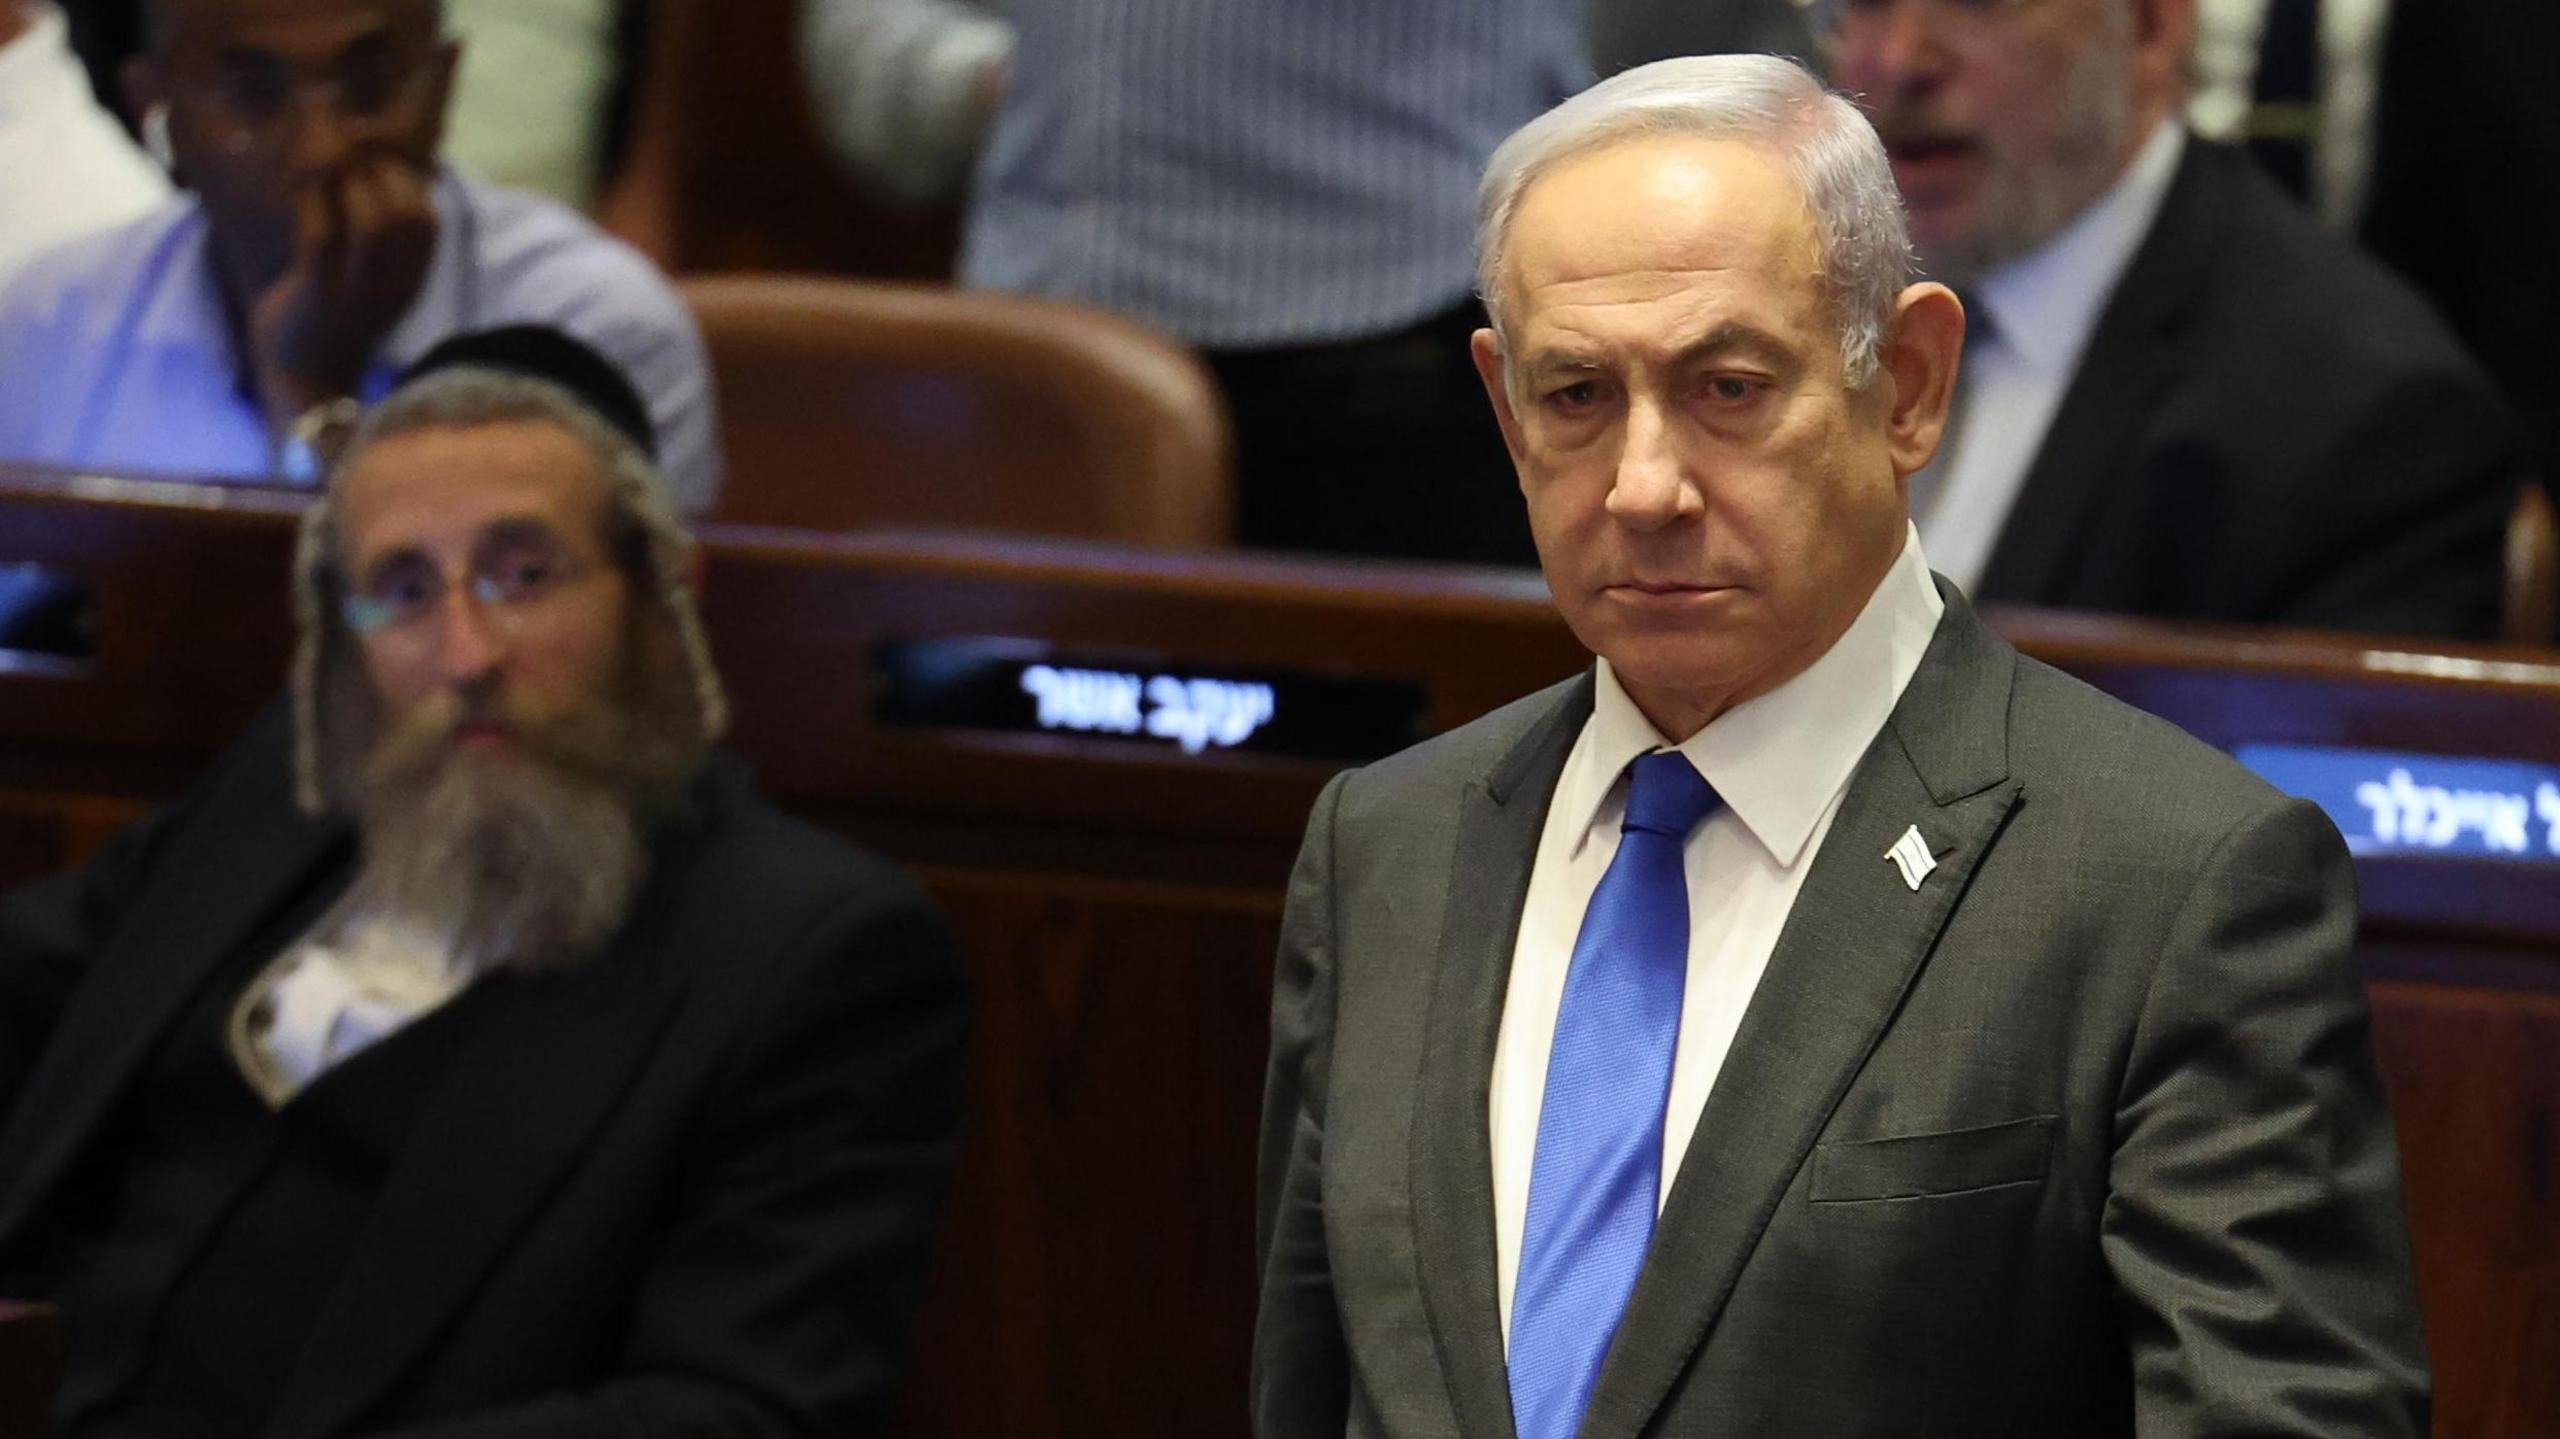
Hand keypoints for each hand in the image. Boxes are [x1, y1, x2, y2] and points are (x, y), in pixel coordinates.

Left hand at [248, 153, 440, 434]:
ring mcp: (357, 290)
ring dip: (344, 181)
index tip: (365, 159)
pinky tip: (296, 188)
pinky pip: (320, 236)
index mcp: (410, 279)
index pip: (427, 217)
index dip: (400, 177)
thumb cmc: (333, 319)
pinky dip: (310, 202)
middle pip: (406, 212)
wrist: (305, 380)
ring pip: (371, 220)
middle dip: (374, 169)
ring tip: (318, 165)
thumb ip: (377, 237)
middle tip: (338, 154)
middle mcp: (392, 284)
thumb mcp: (369, 280)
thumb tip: (364, 176)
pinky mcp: (317, 293)